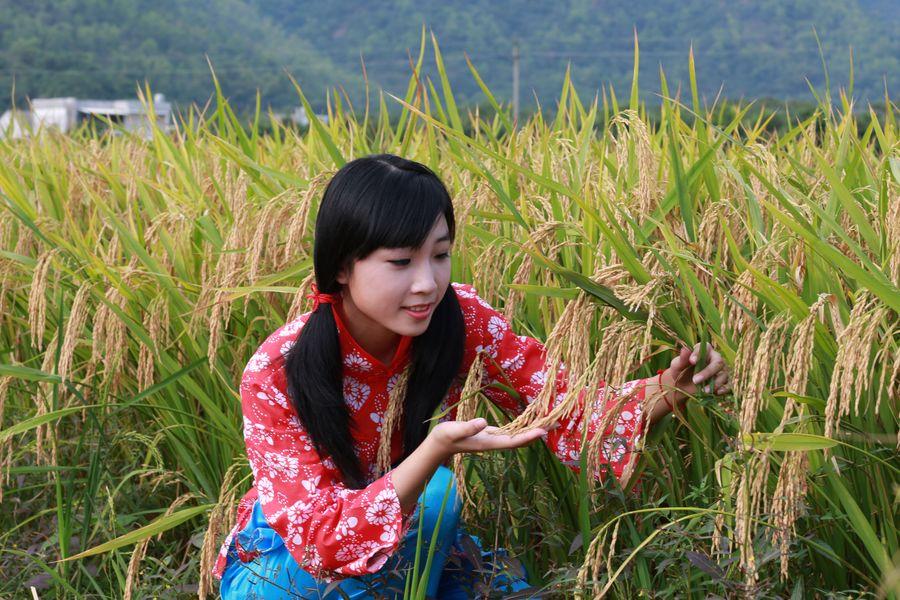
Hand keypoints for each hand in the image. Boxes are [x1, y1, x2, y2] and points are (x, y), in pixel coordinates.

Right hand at [428, 418, 546, 460]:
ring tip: (547, 421)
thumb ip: (468, 427)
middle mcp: (494, 442)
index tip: (542, 431)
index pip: (513, 441)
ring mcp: (492, 439)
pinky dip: (521, 427)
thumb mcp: (454, 430)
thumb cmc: (445, 437)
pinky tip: (527, 422)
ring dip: (531, 429)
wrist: (438, 445)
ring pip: (517, 435)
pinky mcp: (489, 434)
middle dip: (537, 432)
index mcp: (488, 442)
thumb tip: (483, 422)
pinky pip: (510, 432)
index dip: (528, 437)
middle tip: (555, 423)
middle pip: (520, 439)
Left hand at [664, 342, 730, 404]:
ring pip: (724, 375)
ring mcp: (720, 370)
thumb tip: (685, 349)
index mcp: (703, 350)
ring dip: (715, 383)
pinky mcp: (722, 382)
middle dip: (708, 372)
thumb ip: (682, 358)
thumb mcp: (677, 365)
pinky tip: (717, 393)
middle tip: (695, 380)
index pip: (705, 348)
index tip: (692, 361)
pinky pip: (727, 385)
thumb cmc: (680, 371)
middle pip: (718, 362)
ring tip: (704, 391)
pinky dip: (724, 389)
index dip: (699, 354)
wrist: (682, 386)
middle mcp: (715, 358)